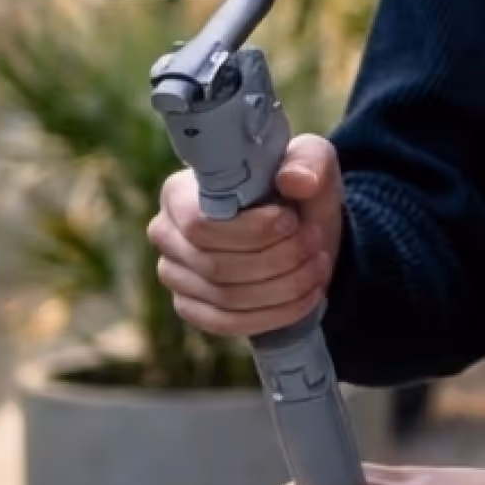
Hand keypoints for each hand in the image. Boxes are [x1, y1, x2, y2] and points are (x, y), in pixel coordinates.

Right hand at [149, 134, 343, 337]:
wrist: (298, 230)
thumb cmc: (293, 190)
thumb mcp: (310, 161)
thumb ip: (308, 162)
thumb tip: (294, 180)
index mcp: (178, 192)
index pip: (200, 225)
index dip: (250, 230)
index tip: (291, 220)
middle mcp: (166, 234)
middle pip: (216, 266)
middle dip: (277, 259)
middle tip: (314, 243)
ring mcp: (174, 275)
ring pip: (226, 297)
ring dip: (284, 287)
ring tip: (318, 265)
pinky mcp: (190, 307)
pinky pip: (226, 323)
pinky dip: (274, 314)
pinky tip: (306, 296)